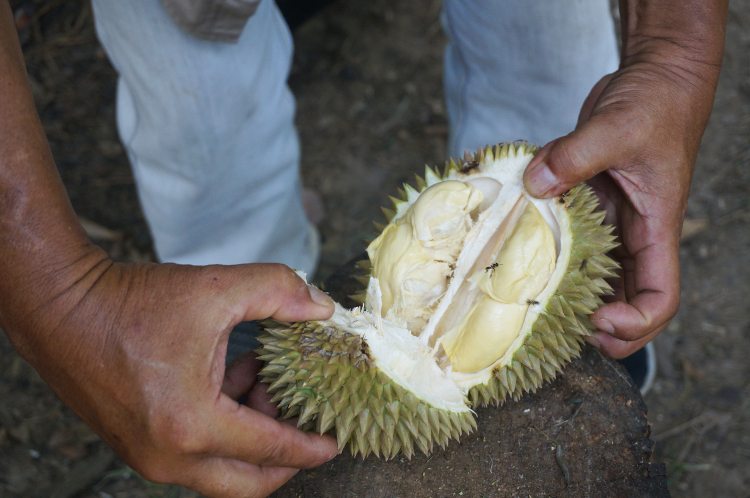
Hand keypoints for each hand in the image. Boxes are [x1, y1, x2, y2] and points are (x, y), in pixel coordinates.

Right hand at [9, 257, 336, 496]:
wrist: (61, 308)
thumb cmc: (131, 302)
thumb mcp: (218, 288)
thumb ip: (279, 292)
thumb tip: (322, 308)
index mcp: (192, 424)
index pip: (272, 449)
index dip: (310, 446)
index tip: (335, 442)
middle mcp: (168, 455)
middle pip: (248, 483)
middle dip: (285, 459)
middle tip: (307, 425)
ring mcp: (148, 456)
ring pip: (221, 471)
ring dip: (252, 438)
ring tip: (266, 384)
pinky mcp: (137, 445)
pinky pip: (194, 455)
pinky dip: (223, 430)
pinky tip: (233, 380)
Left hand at [522, 37, 722, 357]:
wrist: (654, 78)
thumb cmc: (655, 102)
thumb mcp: (616, 127)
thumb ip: (575, 156)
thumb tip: (535, 184)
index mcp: (656, 228)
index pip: (661, 297)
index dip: (635, 323)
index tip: (597, 321)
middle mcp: (635, 234)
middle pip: (627, 301)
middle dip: (599, 327)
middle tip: (555, 332)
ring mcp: (612, 223)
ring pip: (597, 277)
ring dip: (571, 298)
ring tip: (532, 311)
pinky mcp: (590, 206)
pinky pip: (570, 241)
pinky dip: (549, 253)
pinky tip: (517, 258)